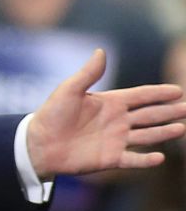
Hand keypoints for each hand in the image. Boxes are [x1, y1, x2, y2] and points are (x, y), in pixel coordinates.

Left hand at [27, 49, 185, 179]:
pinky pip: (133, 159)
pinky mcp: (110, 158)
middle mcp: (116, 121)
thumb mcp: (69, 90)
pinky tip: (160, 158)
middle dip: (169, 111)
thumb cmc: (52, 114)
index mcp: (109, 102)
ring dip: (164, 132)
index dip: (158, 93)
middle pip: (149, 115)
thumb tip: (101, 51)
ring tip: (182, 128)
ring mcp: (115, 140)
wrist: (39, 143)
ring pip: (147, 135)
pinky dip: (146, 160)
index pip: (140, 96)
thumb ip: (88, 73)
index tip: (178, 90)